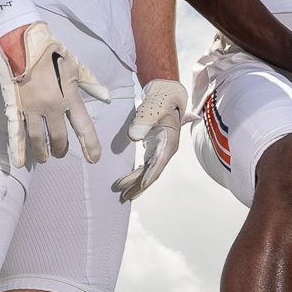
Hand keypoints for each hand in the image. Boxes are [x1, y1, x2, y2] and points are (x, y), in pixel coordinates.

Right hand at [1, 22, 109, 167]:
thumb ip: (91, 84)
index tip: (94, 158)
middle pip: (59, 139)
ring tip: (45, 157)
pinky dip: (18, 150)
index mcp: (69, 96)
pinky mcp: (16, 106)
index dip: (90, 145)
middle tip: (61, 152)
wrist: (23, 40)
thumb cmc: (51, 52)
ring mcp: (32, 108)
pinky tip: (20, 162)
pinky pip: (17, 132)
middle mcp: (52, 106)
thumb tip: (106, 97)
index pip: (83, 127)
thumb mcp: (75, 66)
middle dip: (62, 149)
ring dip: (44, 152)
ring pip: (39, 140)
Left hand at [113, 78, 188, 199]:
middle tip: (122, 197)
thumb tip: (133, 137)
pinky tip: (128, 184)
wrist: (166, 95)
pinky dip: (137, 176)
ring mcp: (161, 151)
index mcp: (169, 143)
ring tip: (122, 196)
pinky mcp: (154, 150)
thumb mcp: (152, 109)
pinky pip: (145, 167)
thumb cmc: (160, 101)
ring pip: (148, 172)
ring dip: (136, 184)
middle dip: (138, 186)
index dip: (148, 177)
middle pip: (152, 173)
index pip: (158, 165)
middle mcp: (167, 151)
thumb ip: (144, 122)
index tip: (139, 188)